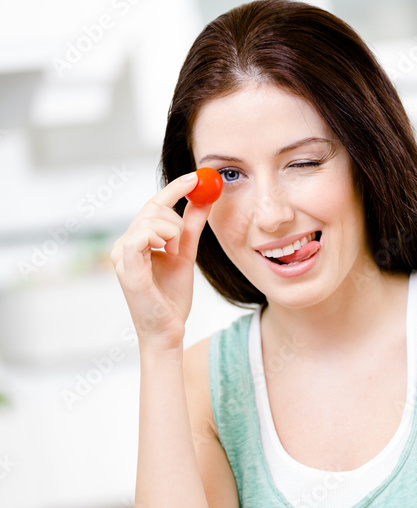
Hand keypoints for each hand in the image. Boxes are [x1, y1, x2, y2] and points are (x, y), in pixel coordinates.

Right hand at [111, 172, 215, 351]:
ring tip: (173, 255)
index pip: (152, 206)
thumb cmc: (172, 299)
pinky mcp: (126, 265)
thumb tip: (204, 199)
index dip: (174, 189)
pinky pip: (142, 234)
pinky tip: (167, 253)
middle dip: (175, 218)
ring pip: (150, 219)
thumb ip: (191, 227)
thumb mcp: (186, 255)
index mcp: (135, 242)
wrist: (168, 330)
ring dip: (172, 232)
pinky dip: (161, 238)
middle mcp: (122, 245)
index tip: (195, 177)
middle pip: (151, 208)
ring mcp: (121, 255)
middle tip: (181, 241)